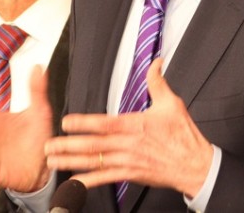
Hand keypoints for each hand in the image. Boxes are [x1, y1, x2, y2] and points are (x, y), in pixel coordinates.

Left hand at [44, 58, 212, 197]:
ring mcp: (128, 162)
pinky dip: (89, 180)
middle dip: (68, 145)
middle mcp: (128, 145)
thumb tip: (156, 62)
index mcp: (134, 125)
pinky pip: (106, 178)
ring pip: (95, 162)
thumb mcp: (171, 103)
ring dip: (72, 162)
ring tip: (54, 160)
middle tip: (49, 145)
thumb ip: (158, 82)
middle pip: (93, 145)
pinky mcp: (131, 174)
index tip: (65, 122)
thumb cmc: (183, 136)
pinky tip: (75, 181)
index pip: (103, 123)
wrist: (194, 165)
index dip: (83, 123)